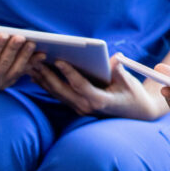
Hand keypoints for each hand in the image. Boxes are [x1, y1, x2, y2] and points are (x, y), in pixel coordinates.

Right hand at [0, 16, 44, 90]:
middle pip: (3, 64)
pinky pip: (23, 73)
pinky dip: (32, 64)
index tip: (4, 34)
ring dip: (25, 56)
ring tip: (33, 43)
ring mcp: (0, 84)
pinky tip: (42, 54)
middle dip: (13, 49)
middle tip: (21, 37)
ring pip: (16, 70)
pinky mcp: (10, 83)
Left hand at [30, 55, 164, 119]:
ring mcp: (81, 108)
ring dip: (43, 80)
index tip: (59, 60)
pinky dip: (48, 85)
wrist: (137, 112)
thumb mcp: (129, 81)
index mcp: (100, 101)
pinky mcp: (77, 107)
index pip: (80, 85)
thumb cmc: (134, 95)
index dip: (69, 73)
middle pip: (62, 91)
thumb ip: (119, 70)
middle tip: (36, 61)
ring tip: (31, 66)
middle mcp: (87, 107)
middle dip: (48, 75)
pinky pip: (59, 96)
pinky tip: (38, 76)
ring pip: (57, 94)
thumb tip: (113, 57)